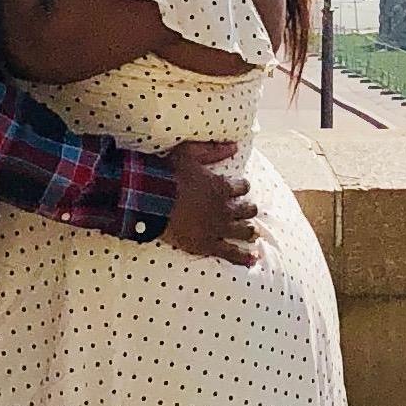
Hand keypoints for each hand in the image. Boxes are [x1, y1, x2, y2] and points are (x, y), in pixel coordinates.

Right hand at [162, 137, 261, 265]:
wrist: (152, 200)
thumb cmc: (169, 174)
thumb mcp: (191, 153)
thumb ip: (214, 150)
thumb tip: (235, 146)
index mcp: (222, 186)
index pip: (243, 187)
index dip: (242, 187)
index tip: (240, 188)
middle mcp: (225, 208)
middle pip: (247, 210)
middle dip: (248, 209)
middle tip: (247, 211)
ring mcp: (218, 228)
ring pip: (244, 231)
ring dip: (249, 231)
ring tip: (253, 234)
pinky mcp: (207, 245)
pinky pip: (231, 253)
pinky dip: (243, 257)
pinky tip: (253, 260)